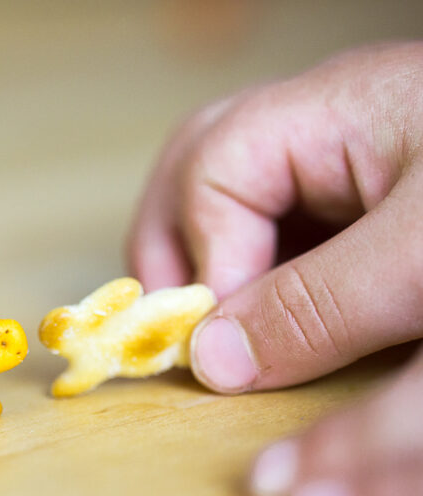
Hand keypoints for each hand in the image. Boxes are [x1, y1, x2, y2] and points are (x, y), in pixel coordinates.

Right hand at [129, 42, 422, 495]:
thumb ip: (320, 306)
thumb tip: (211, 360)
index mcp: (332, 107)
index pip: (213, 169)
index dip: (204, 259)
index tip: (221, 342)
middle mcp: (318, 122)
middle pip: (195, 168)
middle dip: (172, 251)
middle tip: (181, 326)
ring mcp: (332, 157)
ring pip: (221, 198)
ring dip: (203, 264)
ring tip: (212, 326)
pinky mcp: (351, 197)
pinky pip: (268, 227)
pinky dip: (249, 276)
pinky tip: (262, 315)